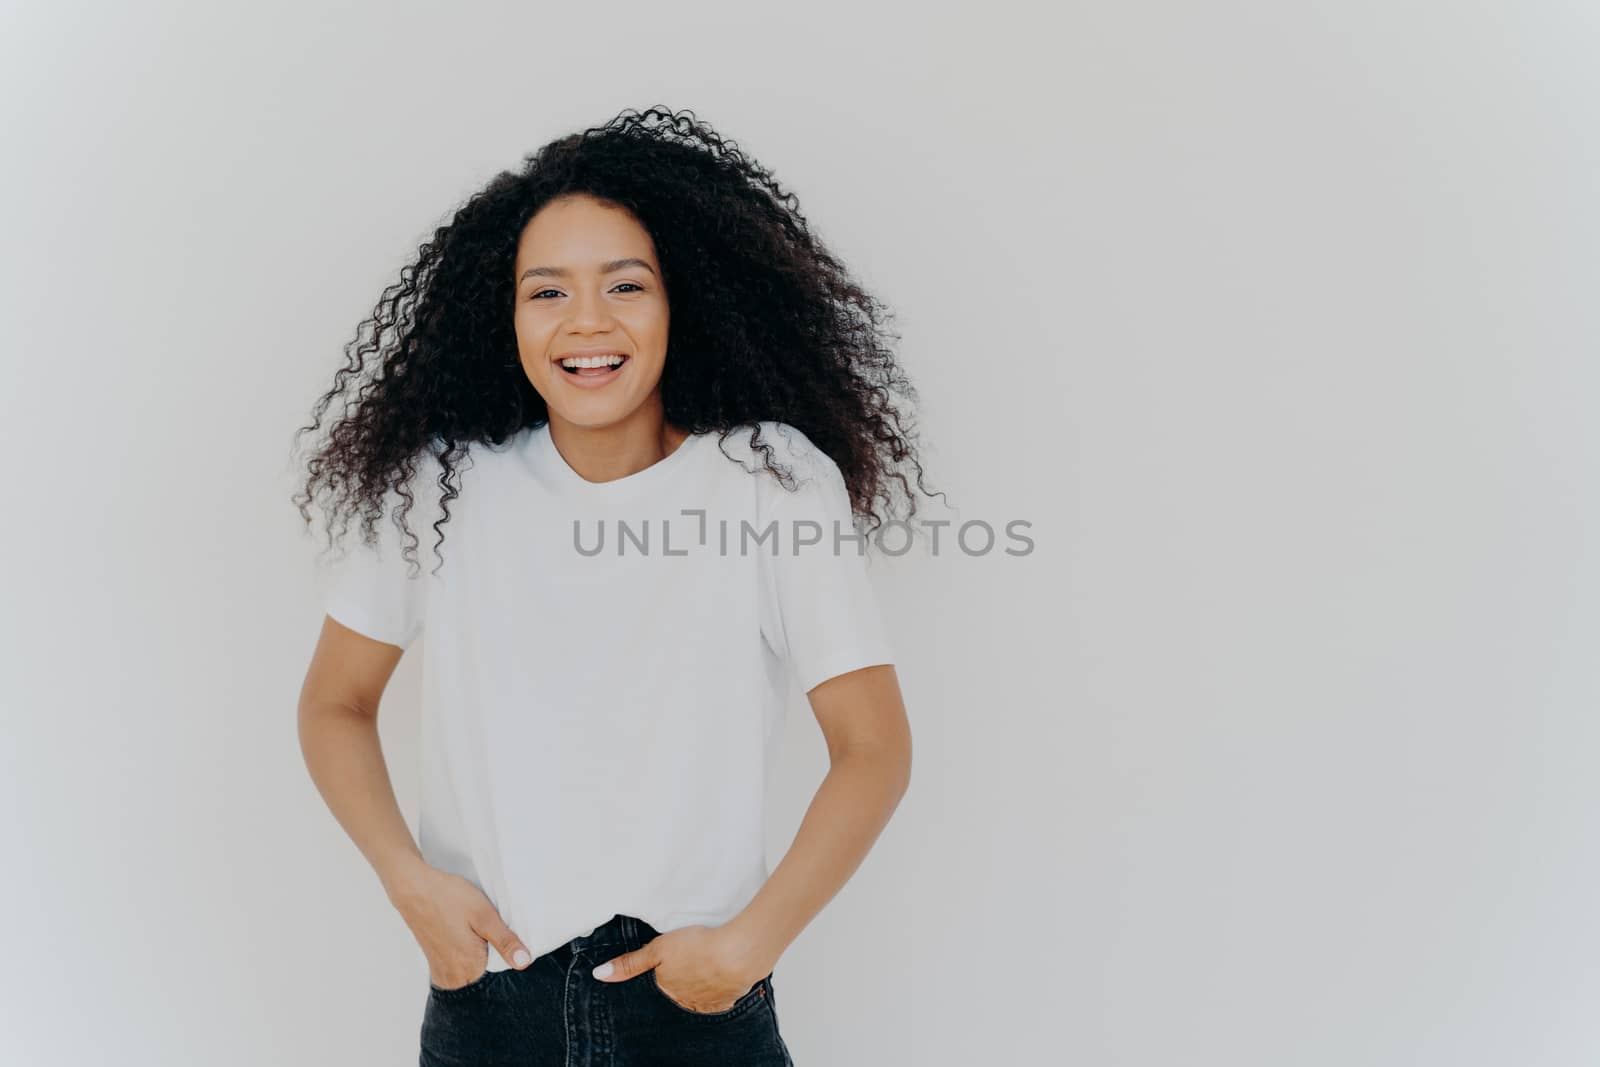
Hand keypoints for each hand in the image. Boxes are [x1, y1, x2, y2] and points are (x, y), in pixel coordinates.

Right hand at [386, 864, 533, 988]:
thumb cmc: (449, 898)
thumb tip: (524, 962)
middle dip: (489, 952)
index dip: (504, 949)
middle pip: (485, 971)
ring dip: (476, 950)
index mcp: (469, 969)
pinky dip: (463, 950)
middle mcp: (453, 977)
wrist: (414, 888)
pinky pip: (458, 964)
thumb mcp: (485, 916)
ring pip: (471, 968)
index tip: (497, 930)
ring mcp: (442, 971)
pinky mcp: (434, 963)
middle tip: (482, 926)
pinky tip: (460, 931)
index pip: (501, 969)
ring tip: (469, 928)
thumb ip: (505, 942)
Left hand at [590, 924, 766, 1012]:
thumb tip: (599, 974)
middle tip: (690, 959)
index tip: (672, 959)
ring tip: (706, 963)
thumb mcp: (658, 949)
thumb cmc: (697, 946)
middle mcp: (685, 1001)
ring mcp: (708, 1003)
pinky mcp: (729, 999)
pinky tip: (721, 973)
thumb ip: (630, 963)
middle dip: (682, 979)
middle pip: (679, 990)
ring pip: (699, 994)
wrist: (739, 953)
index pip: (660, 983)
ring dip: (701, 982)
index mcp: (667, 989)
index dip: (664, 970)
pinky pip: (720, 997)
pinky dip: (719, 986)